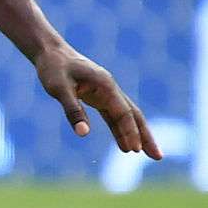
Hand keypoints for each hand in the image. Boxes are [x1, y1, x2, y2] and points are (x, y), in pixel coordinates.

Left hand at [33, 44, 160, 158]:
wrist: (49, 51)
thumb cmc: (53, 68)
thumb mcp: (59, 88)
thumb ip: (72, 110)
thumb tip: (83, 133)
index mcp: (105, 85)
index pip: (123, 113)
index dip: (130, 132)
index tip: (136, 150)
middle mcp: (110, 89)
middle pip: (133, 115)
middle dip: (145, 136)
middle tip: (158, 157)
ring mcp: (105, 92)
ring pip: (125, 116)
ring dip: (136, 135)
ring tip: (146, 154)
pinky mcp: (98, 96)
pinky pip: (113, 116)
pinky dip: (120, 129)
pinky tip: (124, 145)